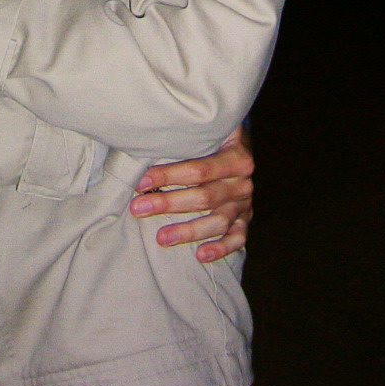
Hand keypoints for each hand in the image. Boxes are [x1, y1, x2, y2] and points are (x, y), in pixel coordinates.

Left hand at [129, 125, 253, 262]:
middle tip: (139, 208)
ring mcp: (245, 202)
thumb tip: (143, 141)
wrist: (238, 144)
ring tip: (161, 238)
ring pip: (218, 221)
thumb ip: (183, 136)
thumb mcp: (204, 130)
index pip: (199, 170)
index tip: (141, 183)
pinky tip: (200, 255)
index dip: (169, 176)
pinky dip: (221, 248)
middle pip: (205, 197)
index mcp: (235, 155)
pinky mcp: (245, 219)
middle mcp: (242, 181)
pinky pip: (237, 239)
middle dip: (168, 203)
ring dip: (188, 231)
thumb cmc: (210, 137)